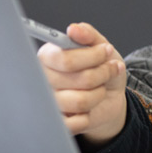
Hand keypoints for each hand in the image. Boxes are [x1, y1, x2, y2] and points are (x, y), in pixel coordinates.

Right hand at [37, 22, 127, 147]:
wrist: (109, 96)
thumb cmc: (101, 68)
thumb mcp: (100, 46)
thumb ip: (88, 35)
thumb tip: (73, 28)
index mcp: (47, 57)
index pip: (64, 59)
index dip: (92, 56)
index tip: (106, 50)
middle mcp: (42, 81)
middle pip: (77, 79)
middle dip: (102, 73)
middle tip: (109, 69)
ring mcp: (47, 103)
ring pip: (80, 101)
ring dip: (99, 92)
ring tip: (101, 87)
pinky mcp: (56, 123)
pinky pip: (76, 123)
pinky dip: (90, 114)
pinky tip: (90, 108)